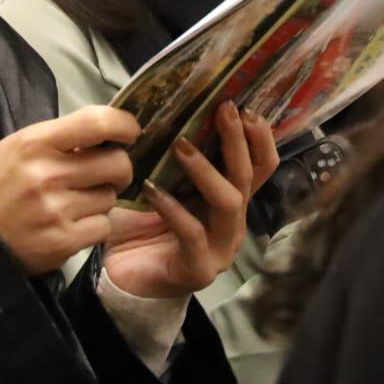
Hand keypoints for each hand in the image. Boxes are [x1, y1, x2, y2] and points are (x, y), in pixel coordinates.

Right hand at [0, 105, 138, 274]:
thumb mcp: (19, 147)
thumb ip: (62, 138)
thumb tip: (110, 132)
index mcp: (36, 142)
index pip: (97, 122)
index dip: (125, 125)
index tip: (131, 132)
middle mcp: (47, 174)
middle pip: (117, 163)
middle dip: (120, 169)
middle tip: (107, 175)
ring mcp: (55, 210)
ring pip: (111, 197)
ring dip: (101, 200)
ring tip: (76, 203)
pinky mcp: (61, 242)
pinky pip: (103, 227)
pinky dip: (94, 226)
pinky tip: (73, 224)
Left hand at [102, 103, 277, 299]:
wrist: (121, 277)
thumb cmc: (141, 225)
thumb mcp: (163, 182)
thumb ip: (176, 156)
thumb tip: (174, 106)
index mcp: (230, 201)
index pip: (261, 166)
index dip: (260, 137)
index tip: (245, 106)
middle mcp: (233, 223)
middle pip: (247, 177)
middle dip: (237, 141)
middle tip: (224, 110)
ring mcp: (221, 248)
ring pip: (228, 202)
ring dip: (207, 170)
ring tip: (181, 146)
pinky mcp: (199, 269)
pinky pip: (192, 232)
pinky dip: (173, 207)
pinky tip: (152, 189)